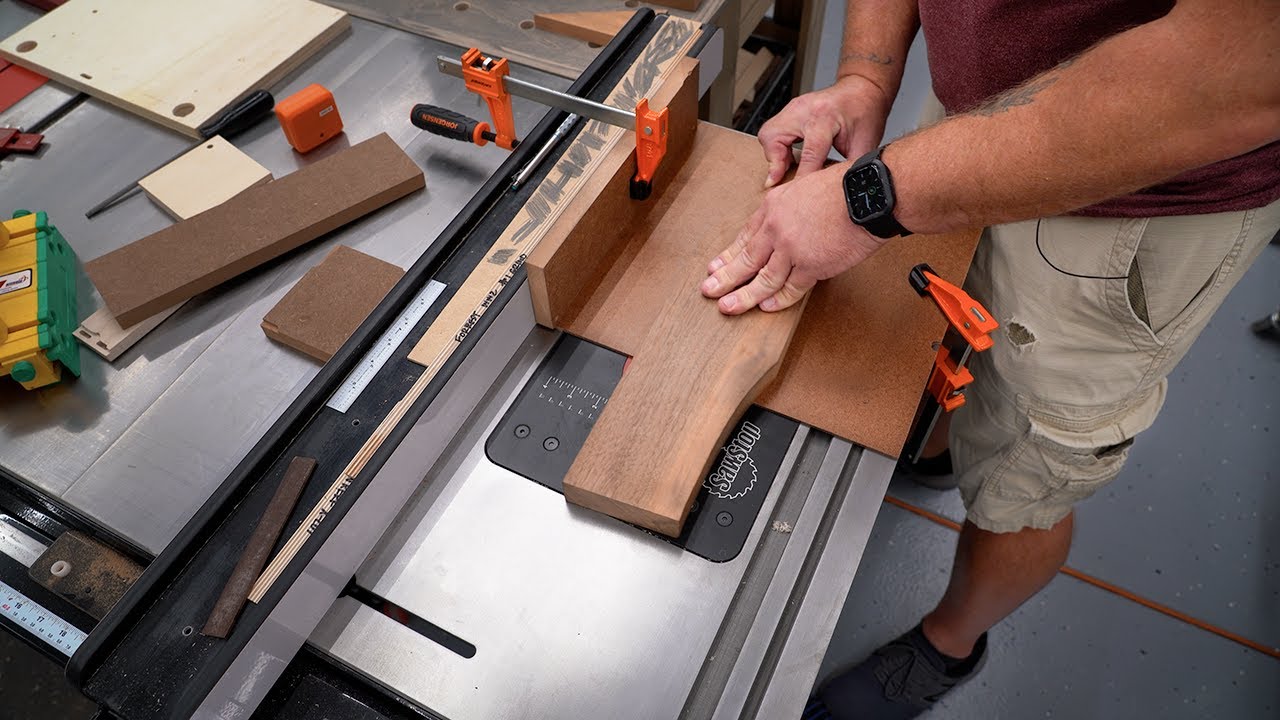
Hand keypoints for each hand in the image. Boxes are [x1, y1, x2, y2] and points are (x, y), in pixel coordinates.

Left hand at [701, 163, 887, 314]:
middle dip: (724, 278)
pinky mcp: (810, 266)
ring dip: (743, 296)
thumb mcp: (804, 187)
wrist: (866, 194)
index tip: (715, 267)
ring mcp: (791, 249)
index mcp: (773, 207)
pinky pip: (790, 289)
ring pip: (762, 279)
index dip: (729, 254)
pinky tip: (765, 307)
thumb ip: (791, 208)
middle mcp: (776, 228)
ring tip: (728, 307)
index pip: (745, 236)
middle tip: (709, 290)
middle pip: (746, 259)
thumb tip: (788, 223)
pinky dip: (777, 300)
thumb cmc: (844, 187)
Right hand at [760, 74, 890, 188]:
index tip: (796, 197)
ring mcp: (794, 107)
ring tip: (786, 168)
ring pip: (767, 135)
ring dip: (773, 155)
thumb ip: (847, 168)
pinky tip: (788, 156)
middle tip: (781, 179)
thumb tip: (838, 191)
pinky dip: (776, 147)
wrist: (863, 88)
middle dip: (775, 164)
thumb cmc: (864, 112)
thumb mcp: (863, 143)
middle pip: (774, 139)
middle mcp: (804, 110)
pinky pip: (772, 131)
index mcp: (825, 117)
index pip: (808, 155)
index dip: (802, 179)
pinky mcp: (790, 110)